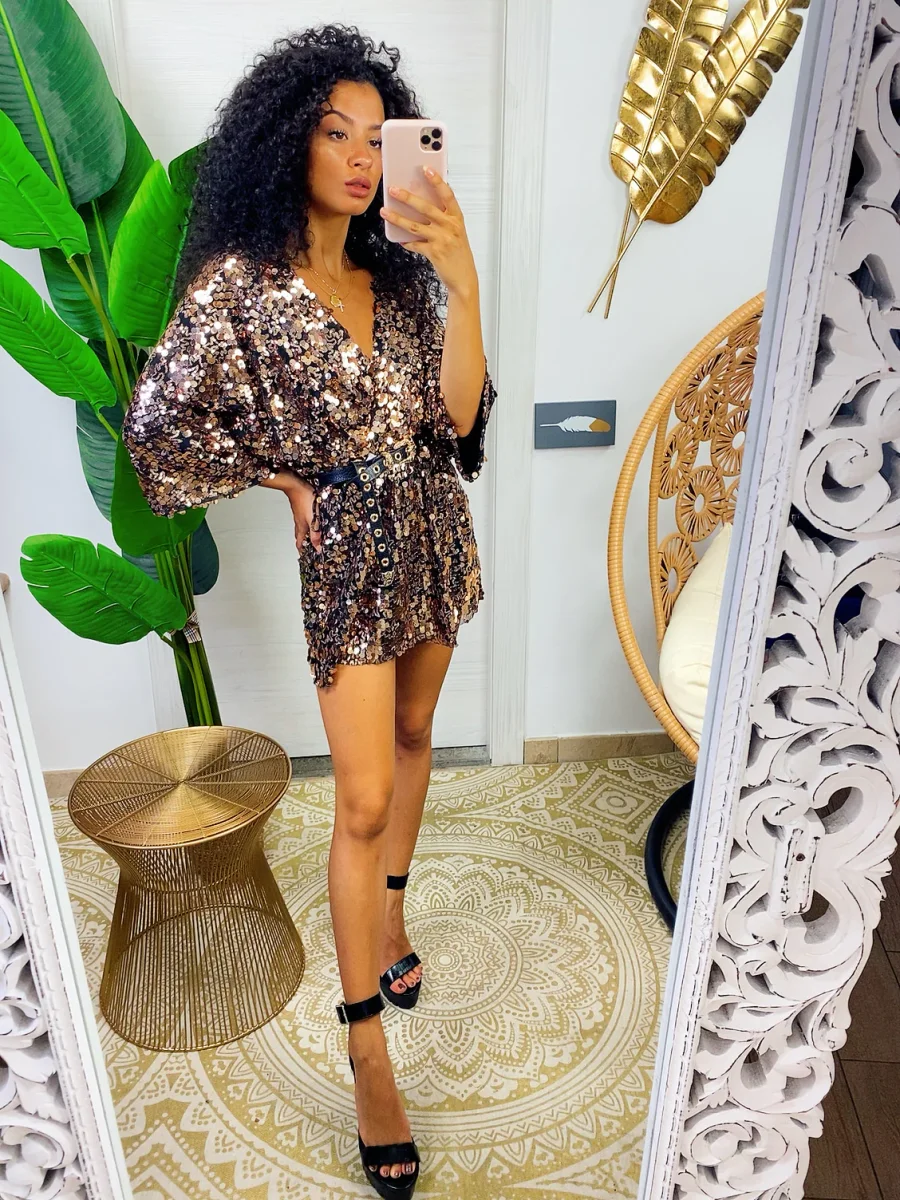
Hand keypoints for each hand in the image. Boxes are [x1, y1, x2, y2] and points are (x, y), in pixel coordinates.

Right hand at [289, 481, 321, 553]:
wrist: (296, 485)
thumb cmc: (304, 500)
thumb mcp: (313, 519)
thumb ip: (315, 533)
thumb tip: (317, 547)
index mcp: (302, 527)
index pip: (300, 542)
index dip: (302, 550)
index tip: (304, 556)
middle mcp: (299, 522)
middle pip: (300, 535)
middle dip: (303, 542)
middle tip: (307, 547)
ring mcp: (299, 514)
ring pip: (302, 527)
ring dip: (305, 533)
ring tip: (310, 537)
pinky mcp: (301, 507)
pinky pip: (304, 519)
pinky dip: (307, 523)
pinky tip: (311, 520)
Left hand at [381, 168, 477, 298]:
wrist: (464, 278)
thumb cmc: (458, 253)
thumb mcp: (455, 232)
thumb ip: (442, 218)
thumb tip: (420, 204)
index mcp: (456, 218)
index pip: (447, 194)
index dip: (437, 181)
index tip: (425, 168)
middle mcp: (450, 227)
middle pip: (426, 208)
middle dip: (407, 197)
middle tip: (393, 189)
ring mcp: (442, 240)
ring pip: (414, 226)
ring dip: (397, 218)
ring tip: (384, 211)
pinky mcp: (434, 253)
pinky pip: (414, 244)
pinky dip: (405, 241)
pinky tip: (398, 238)